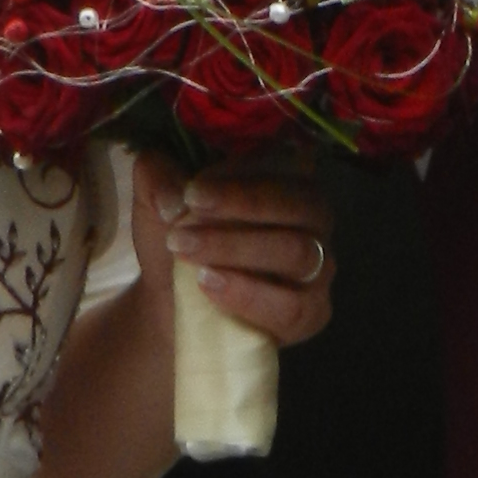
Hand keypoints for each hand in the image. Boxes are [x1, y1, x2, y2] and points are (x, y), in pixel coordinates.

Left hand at [139, 164, 336, 352]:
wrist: (172, 306)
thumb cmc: (178, 243)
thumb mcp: (157, 204)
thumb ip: (158, 179)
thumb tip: (174, 194)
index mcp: (286, 179)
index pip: (285, 163)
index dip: (241, 174)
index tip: (192, 190)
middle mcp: (313, 219)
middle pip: (300, 204)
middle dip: (243, 206)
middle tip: (187, 217)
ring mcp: (319, 268)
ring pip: (298, 252)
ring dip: (237, 249)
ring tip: (186, 250)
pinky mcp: (312, 313)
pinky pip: (293, 306)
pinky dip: (248, 295)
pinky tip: (209, 285)